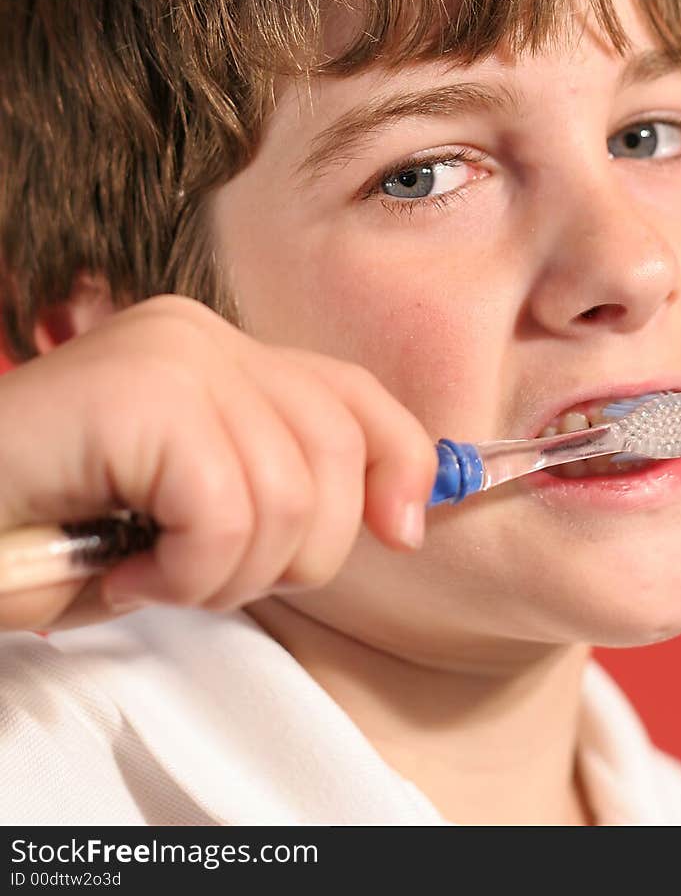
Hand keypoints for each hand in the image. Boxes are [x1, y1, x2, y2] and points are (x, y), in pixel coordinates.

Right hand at [0, 294, 436, 631]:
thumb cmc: (47, 532)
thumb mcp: (188, 514)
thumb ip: (273, 494)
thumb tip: (393, 517)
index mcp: (217, 353)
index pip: (352, 391)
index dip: (400, 460)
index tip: (402, 530)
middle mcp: (200, 334)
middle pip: (336, 448)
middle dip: (296, 551)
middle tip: (206, 575)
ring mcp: (170, 354)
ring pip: (289, 493)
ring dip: (225, 575)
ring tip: (151, 571)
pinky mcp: (141, 391)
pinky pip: (228, 511)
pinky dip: (188, 571)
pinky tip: (127, 568)